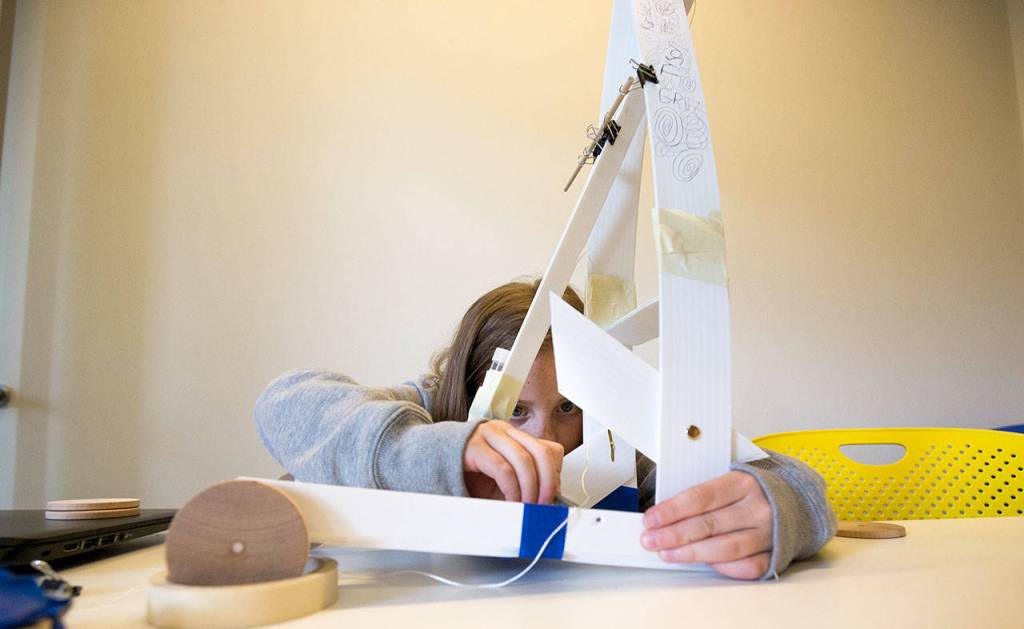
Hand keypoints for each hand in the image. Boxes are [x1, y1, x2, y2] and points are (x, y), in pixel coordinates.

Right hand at [462, 421, 563, 503]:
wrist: (431, 460)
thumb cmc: (469, 472)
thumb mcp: (503, 478)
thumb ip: (524, 481)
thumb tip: (549, 498)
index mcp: (515, 436)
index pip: (549, 449)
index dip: (554, 474)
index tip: (552, 496)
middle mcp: (504, 431)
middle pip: (541, 452)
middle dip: (548, 482)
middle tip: (544, 503)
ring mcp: (489, 436)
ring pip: (524, 460)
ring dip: (530, 489)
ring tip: (526, 506)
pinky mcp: (474, 447)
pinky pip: (502, 469)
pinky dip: (511, 489)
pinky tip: (510, 501)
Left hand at [640, 471, 771, 579]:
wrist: (797, 497)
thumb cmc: (755, 488)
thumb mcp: (730, 477)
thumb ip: (704, 493)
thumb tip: (665, 511)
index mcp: (743, 482)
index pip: (701, 497)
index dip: (672, 510)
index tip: (651, 519)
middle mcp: (757, 507)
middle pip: (709, 524)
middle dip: (674, 534)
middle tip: (651, 540)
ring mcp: (768, 532)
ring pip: (725, 548)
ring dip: (691, 553)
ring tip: (667, 554)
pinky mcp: (775, 552)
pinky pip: (747, 566)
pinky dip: (724, 568)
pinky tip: (703, 565)